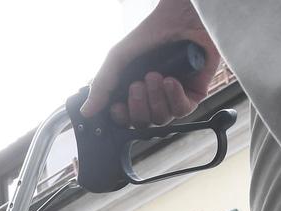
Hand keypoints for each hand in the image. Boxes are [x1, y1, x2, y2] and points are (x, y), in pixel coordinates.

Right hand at [80, 0, 220, 127]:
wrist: (182, 17)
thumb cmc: (152, 32)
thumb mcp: (118, 58)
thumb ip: (102, 85)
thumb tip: (86, 111)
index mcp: (134, 90)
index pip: (125, 118)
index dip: (121, 118)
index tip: (118, 107)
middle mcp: (153, 96)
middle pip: (142, 123)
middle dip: (138, 106)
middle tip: (137, 85)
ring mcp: (174, 96)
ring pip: (161, 118)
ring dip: (156, 99)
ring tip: (155, 76)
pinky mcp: (193, 94)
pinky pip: (182, 111)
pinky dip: (174, 98)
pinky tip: (171, 81)